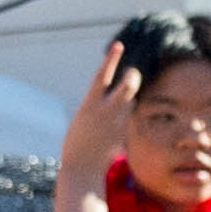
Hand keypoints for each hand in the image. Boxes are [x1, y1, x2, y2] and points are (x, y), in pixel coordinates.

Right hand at [61, 41, 137, 188]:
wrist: (82, 165)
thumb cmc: (78, 139)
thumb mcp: (84, 116)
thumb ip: (99, 103)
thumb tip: (116, 94)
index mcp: (89, 104)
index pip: (102, 76)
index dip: (111, 59)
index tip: (118, 46)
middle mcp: (105, 111)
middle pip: (128, 86)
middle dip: (132, 76)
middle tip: (131, 73)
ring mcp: (117, 122)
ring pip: (130, 100)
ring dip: (127, 98)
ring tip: (113, 109)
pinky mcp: (124, 132)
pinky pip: (129, 116)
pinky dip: (125, 114)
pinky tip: (113, 126)